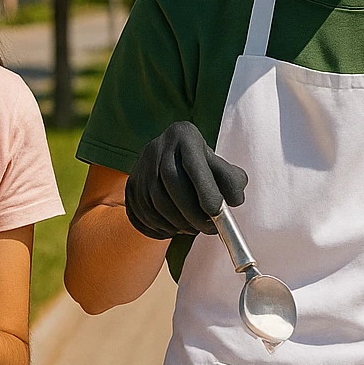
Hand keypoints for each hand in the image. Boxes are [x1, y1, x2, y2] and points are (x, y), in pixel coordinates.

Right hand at [124, 121, 247, 239]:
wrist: (172, 160)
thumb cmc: (202, 166)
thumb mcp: (221, 166)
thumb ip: (232, 181)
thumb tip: (233, 201)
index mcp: (183, 135)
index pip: (193, 163)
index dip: (205, 189)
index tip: (217, 212)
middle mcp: (157, 148)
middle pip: (171, 183)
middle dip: (192, 212)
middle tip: (208, 228)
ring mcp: (140, 167)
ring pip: (155, 202)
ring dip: (177, 223)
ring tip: (193, 228)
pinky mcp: (130, 186)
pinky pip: (140, 213)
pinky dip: (159, 228)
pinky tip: (175, 229)